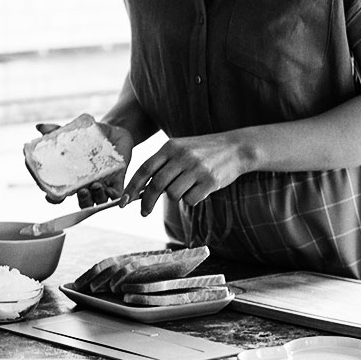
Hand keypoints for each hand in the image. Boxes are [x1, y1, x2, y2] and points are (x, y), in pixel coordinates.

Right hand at [33, 121, 133, 206]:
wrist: (114, 131)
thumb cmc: (90, 136)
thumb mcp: (73, 133)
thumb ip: (56, 131)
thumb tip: (39, 126)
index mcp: (73, 178)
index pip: (61, 194)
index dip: (54, 199)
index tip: (49, 196)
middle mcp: (87, 184)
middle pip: (82, 202)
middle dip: (82, 200)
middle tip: (81, 190)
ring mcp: (103, 184)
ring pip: (99, 200)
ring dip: (97, 197)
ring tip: (96, 185)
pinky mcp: (118, 180)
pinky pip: (117, 194)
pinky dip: (114, 195)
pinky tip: (111, 190)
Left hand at [119, 130, 253, 215]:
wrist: (236, 148)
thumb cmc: (203, 151)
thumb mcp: (180, 149)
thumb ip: (162, 165)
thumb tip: (141, 190)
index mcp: (170, 147)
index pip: (145, 169)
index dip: (132, 187)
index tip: (124, 202)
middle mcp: (182, 156)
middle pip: (156, 185)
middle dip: (146, 202)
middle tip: (144, 213)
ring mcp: (196, 168)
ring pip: (173, 194)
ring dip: (175, 197)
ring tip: (186, 188)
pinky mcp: (210, 181)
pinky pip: (191, 199)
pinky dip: (191, 199)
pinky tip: (199, 190)